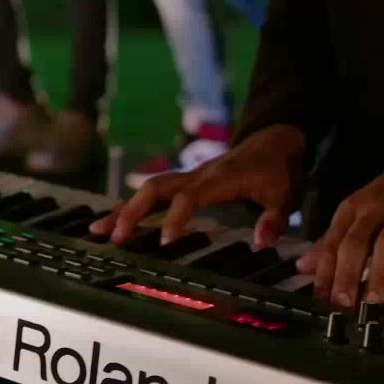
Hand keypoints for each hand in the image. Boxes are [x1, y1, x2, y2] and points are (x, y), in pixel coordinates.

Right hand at [90, 125, 305, 247]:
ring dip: (123, 209)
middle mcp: (197, 175)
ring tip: (97, 232)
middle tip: (116, 239)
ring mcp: (188, 177)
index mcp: (219, 179)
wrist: (275, 140)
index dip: (175, 218)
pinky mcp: (185, 181)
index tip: (164, 242)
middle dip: (133, 212)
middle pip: (156, 189)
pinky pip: (153, 193)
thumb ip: (274, 218)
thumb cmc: (279, 171)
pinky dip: (131, 207)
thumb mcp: (286, 194)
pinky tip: (112, 223)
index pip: (189, 197)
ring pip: (148, 189)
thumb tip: (261, 242)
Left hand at [296, 155, 383, 307]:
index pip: (333, 243)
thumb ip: (330, 242)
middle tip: (343, 303)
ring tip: (375, 300)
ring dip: (381, 271)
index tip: (320, 300)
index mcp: (352, 210)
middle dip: (348, 272)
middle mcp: (376, 210)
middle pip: (357, 242)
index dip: (325, 272)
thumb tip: (302, 268)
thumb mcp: (354, 214)